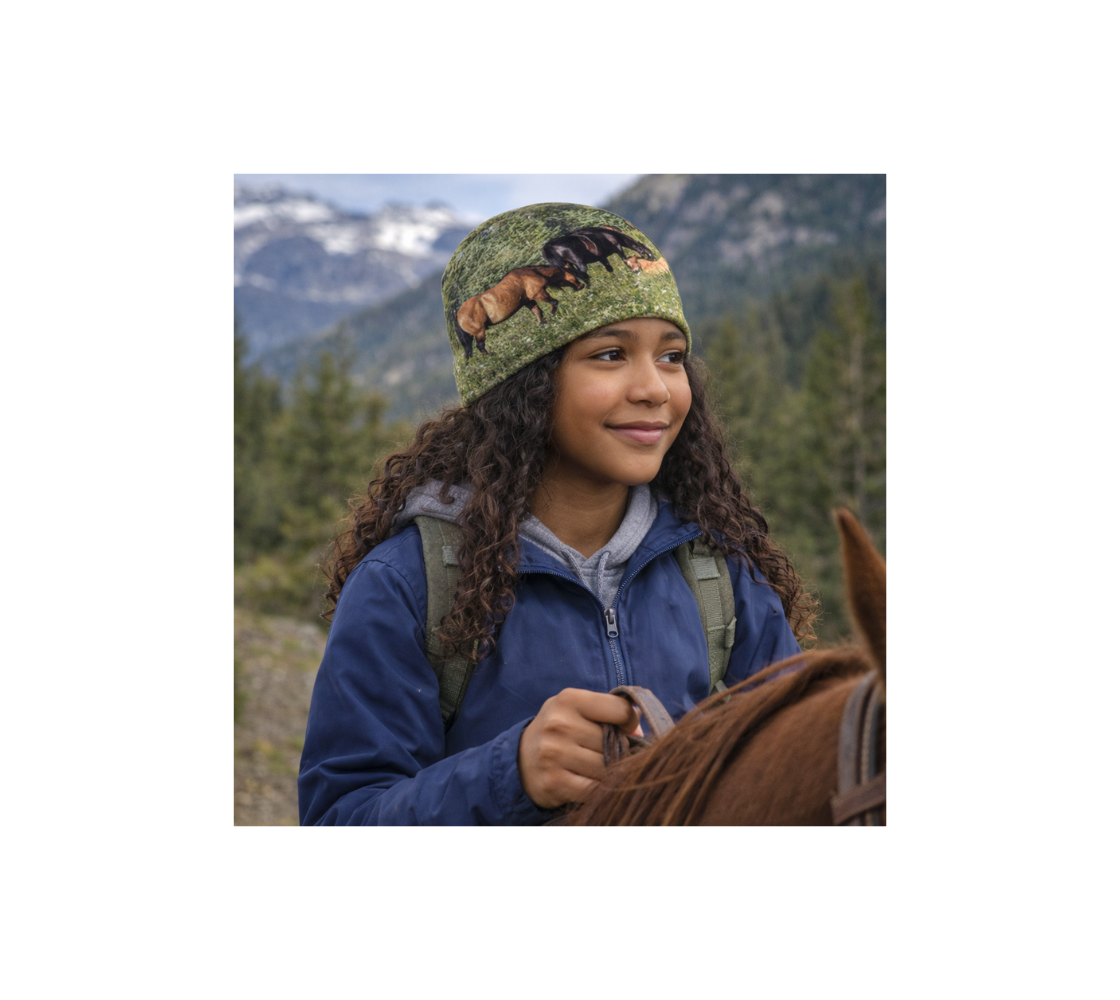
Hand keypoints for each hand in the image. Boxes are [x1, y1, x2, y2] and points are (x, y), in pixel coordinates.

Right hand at [517, 688, 638, 808]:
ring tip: (596, 768)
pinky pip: (594, 790)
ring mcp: (554, 754)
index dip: (629, 722)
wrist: (520, 759)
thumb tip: (640, 734)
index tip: (624, 729)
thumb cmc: (560, 731)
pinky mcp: (554, 782)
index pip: (620, 710)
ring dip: (608, 772)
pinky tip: (590, 782)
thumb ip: (609, 715)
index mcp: (569, 699)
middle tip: (607, 753)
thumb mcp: (577, 711)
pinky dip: (599, 789)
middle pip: (614, 743)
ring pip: (606, 768)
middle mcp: (559, 724)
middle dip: (617, 751)